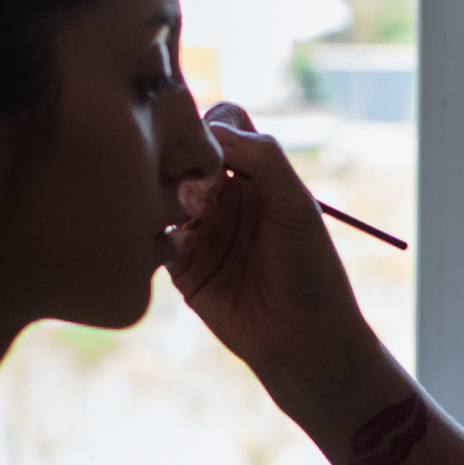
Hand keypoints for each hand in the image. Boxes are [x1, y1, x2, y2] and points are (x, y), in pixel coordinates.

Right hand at [167, 103, 372, 395]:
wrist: (303, 339)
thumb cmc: (310, 268)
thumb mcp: (296, 203)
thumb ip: (262, 157)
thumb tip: (211, 128)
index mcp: (254, 173)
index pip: (219, 125)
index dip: (208, 129)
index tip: (213, 154)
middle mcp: (223, 195)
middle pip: (182, 154)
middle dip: (182, 164)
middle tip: (202, 192)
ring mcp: (199, 229)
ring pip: (160, 193)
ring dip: (167, 198)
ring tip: (192, 216)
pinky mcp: (180, 266)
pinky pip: (152, 238)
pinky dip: (159, 235)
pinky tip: (182, 249)